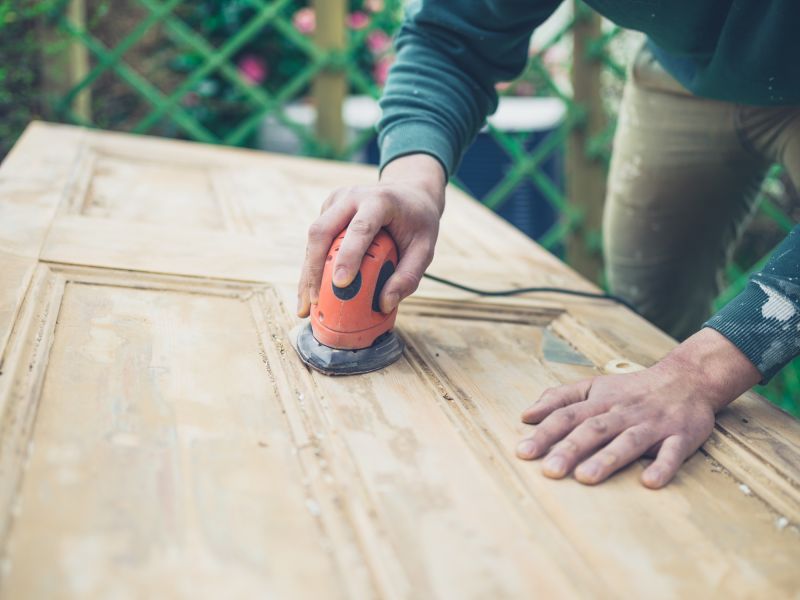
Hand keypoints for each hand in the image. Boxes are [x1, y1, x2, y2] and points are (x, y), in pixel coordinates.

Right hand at [297, 154, 445, 316]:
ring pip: (313, 237)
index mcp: (380, 200)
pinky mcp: (328, 211)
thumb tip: (385, 304)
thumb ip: (409, 276)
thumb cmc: (418, 221)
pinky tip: (309, 292)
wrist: (409, 192)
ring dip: (307, 272)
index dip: (348, 256)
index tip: (341, 284)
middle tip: (316, 302)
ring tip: (306, 306)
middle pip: (322, 230)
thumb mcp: (426, 247)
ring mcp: (336, 202)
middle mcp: (353, 197)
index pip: (360, 228)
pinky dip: (311, 267)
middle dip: (315, 268)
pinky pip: (315, 241)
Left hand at [516, 328, 760, 487]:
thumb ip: (559, 398)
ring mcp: (652, 424)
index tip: (523, 452)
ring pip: (628, 441)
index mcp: (601, 401)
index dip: (545, 433)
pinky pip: (673, 452)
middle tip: (549, 471)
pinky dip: (663, 466)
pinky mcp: (681, 436)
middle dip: (570, 449)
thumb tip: (526, 415)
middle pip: (594, 429)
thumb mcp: (594, 386)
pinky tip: (649, 482)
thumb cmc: (632, 389)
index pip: (567, 415)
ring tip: (586, 477)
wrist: (688, 378)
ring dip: (608, 459)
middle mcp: (624, 412)